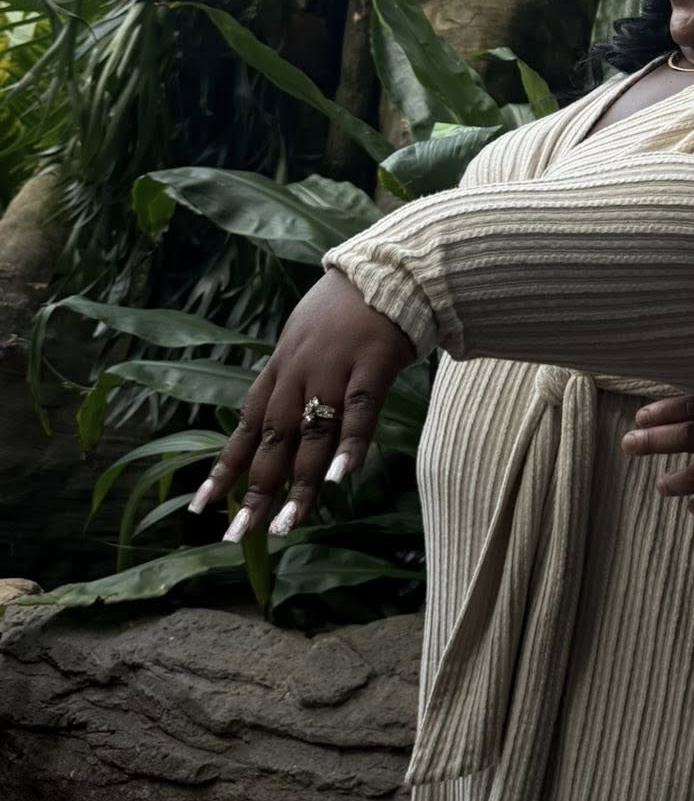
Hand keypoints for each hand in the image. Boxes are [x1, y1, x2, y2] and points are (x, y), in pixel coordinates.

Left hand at [188, 269, 414, 541]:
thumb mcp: (305, 342)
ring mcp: (334, 369)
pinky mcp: (371, 364)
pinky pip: (359, 410)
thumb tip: (279, 429)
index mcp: (280, 370)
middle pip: (272, 438)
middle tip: (240, 534)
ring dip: (298, 482)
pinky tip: (340, 478)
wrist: (386, 266)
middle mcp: (298, 373)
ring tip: (287, 524)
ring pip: (311, 433)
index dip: (223, 469)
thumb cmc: (347, 308)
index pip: (244, 427)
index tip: (200, 510)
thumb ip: (293, 383)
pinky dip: (348, 444)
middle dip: (255, 489)